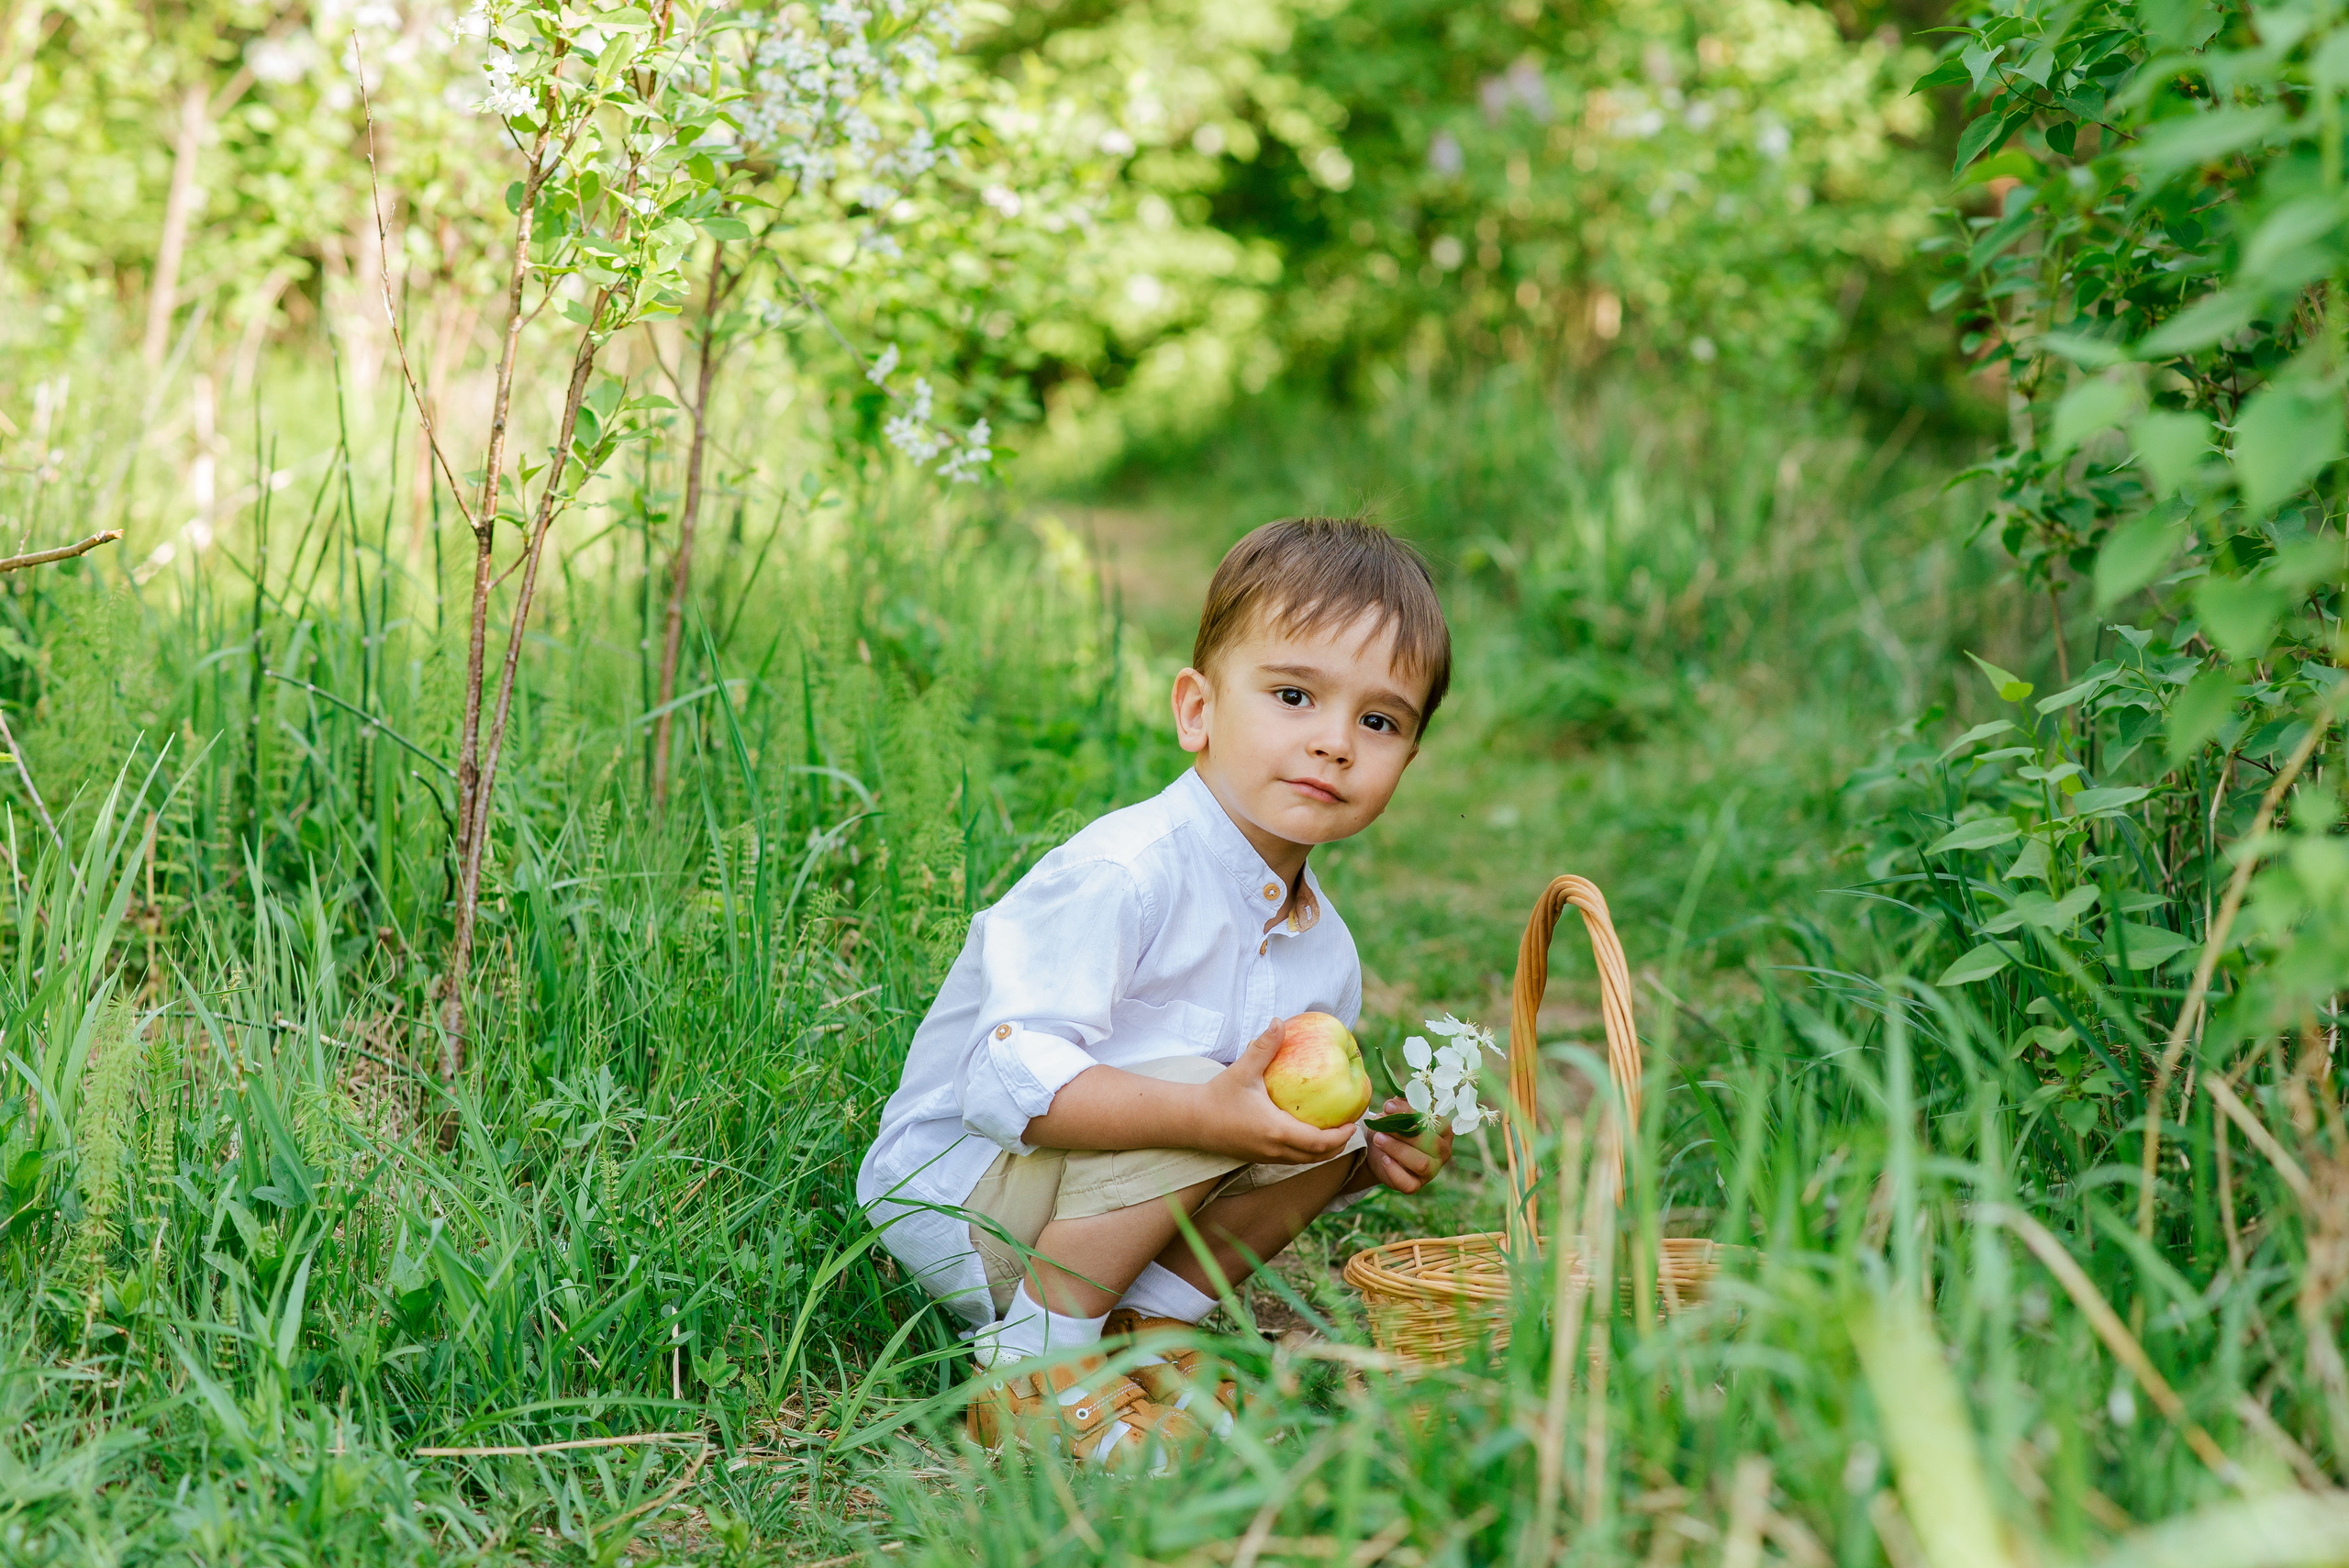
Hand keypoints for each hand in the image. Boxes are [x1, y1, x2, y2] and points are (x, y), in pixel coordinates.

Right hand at [1194, 1018, 1357, 1163]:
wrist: (1191, 1122)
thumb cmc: (1218, 1096)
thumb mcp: (1243, 1070)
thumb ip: (1264, 1046)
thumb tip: (1279, 1021)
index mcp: (1277, 1131)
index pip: (1319, 1142)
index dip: (1340, 1135)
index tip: (1354, 1122)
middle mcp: (1276, 1149)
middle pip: (1317, 1156)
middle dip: (1338, 1145)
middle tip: (1351, 1126)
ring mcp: (1267, 1157)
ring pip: (1304, 1160)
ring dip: (1323, 1150)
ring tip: (1335, 1131)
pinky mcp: (1259, 1157)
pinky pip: (1292, 1158)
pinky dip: (1307, 1150)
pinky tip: (1308, 1132)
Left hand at [1363, 1096, 1450, 1193]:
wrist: (1380, 1151)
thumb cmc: (1395, 1126)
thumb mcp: (1399, 1110)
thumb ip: (1404, 1100)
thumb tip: (1404, 1093)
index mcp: (1444, 1129)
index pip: (1433, 1120)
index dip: (1410, 1112)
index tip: (1387, 1106)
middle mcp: (1443, 1151)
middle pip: (1429, 1142)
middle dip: (1402, 1132)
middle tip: (1380, 1124)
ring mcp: (1432, 1170)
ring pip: (1421, 1163)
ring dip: (1397, 1149)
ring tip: (1378, 1138)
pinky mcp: (1416, 1185)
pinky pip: (1409, 1183)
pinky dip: (1395, 1171)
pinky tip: (1384, 1159)